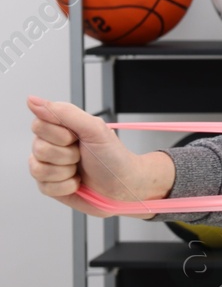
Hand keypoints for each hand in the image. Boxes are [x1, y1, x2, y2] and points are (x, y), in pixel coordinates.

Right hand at [27, 96, 172, 217]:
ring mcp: (48, 166)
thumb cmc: (113, 156)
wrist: (125, 184)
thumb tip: (32, 100)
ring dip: (66, 171)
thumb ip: (63, 112)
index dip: (60, 134)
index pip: (38, 124)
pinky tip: (77, 182)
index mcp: (59, 128)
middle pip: (38, 148)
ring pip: (38, 169)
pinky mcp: (49, 186)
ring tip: (80, 169)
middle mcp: (50, 145)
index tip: (77, 137)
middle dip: (67, 154)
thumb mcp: (94, 129)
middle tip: (82, 155)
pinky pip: (44, 186)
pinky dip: (66, 186)